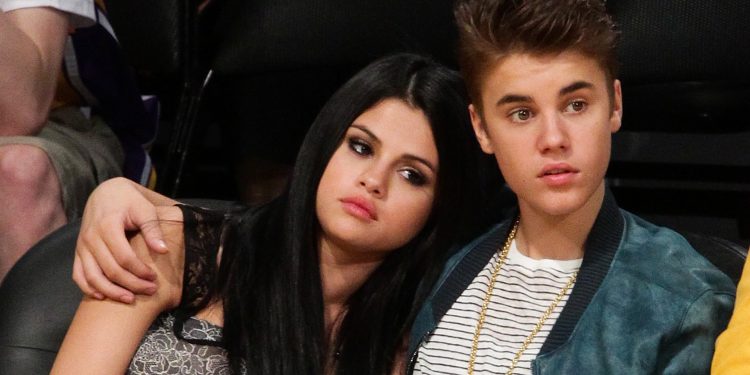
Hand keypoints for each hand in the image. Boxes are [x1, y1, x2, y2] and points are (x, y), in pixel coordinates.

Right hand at [73, 177, 171, 302]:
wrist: (106, 193)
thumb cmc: (129, 201)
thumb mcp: (145, 209)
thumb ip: (153, 230)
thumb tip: (163, 250)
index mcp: (107, 226)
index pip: (124, 257)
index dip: (140, 271)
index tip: (154, 277)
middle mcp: (91, 238)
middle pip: (110, 270)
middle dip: (131, 284)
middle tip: (150, 291)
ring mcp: (82, 246)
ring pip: (92, 276)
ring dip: (111, 291)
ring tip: (130, 299)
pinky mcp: (78, 251)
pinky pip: (78, 274)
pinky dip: (88, 288)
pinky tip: (102, 297)